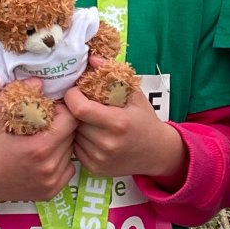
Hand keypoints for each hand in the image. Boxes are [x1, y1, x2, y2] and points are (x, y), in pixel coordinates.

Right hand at [0, 79, 78, 204]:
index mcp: (39, 149)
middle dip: (63, 123)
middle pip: (73, 135)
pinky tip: (45, 154)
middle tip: (47, 119)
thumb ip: (16, 93)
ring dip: (63, 141)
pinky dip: (61, 159)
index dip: (63, 109)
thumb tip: (39, 81)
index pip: (71, 120)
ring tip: (44, 136)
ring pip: (72, 151)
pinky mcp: (50, 192)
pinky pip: (68, 168)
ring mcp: (50, 183)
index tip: (51, 107)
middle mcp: (49, 168)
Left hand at [64, 86, 186, 186]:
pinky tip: (92, 134)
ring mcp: (99, 159)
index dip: (72, 96)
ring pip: (72, 135)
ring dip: (76, 125)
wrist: (157, 153)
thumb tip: (91, 59)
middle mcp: (106, 143)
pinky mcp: (94, 169)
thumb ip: (113, 75)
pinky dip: (80, 139)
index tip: (75, 90)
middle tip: (82, 103)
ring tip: (89, 119)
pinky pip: (75, 149)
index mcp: (117, 122)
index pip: (80, 108)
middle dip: (74, 109)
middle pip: (75, 121)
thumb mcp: (135, 95)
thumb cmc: (145, 119)